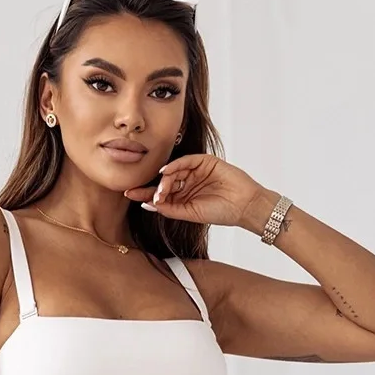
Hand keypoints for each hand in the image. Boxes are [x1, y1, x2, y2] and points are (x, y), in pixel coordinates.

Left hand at [123, 154, 263, 228]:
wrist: (245, 206)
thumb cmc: (221, 212)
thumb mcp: (191, 213)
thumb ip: (170, 208)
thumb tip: (148, 204)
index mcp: (183, 196)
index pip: (161, 194)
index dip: (145, 194)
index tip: (129, 194)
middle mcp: (187, 182)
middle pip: (164, 182)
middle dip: (150, 187)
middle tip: (140, 193)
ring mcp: (196, 171)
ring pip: (174, 171)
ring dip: (164, 180)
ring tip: (160, 190)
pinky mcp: (205, 161)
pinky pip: (186, 161)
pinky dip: (175, 166)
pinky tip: (166, 173)